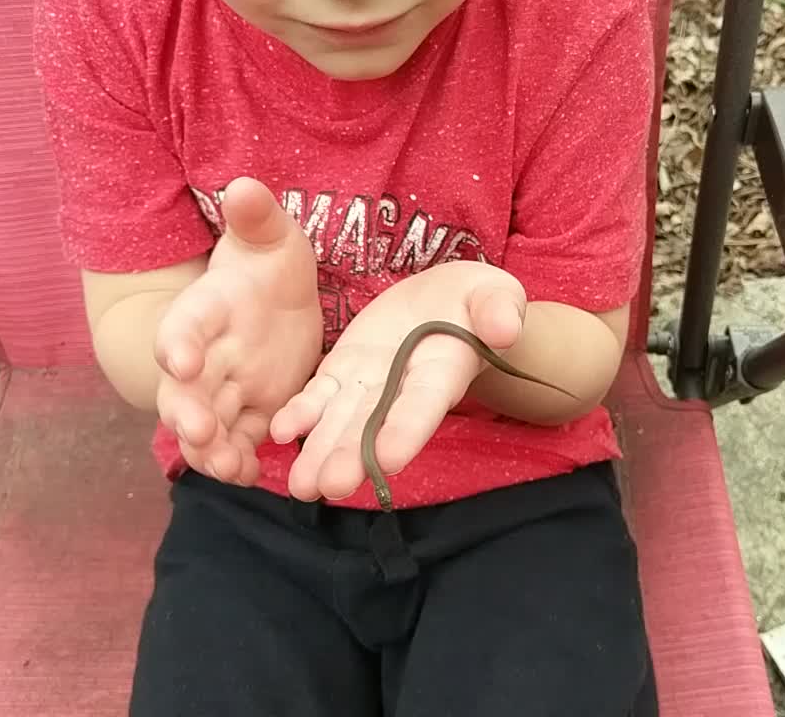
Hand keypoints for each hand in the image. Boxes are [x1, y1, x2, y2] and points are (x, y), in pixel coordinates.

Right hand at [154, 176, 322, 485]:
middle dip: (185, 409)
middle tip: (196, 431)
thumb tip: (244, 184)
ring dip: (210, 447)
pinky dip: (237, 460)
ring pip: (206, 422)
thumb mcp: (271, 236)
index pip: (184, 323)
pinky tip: (247, 475)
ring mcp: (226, 387)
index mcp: (207, 308)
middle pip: (184, 387)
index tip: (175, 358)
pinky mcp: (252, 412)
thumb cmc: (268, 265)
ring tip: (223, 465)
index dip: (177, 341)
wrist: (279, 302)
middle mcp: (207, 354)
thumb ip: (257, 216)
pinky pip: (238, 441)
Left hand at [269, 260, 525, 501]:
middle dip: (352, 457)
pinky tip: (278, 433)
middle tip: (330, 489)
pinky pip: (319, 395)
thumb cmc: (479, 300)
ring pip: (341, 421)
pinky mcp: (344, 371)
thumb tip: (506, 328)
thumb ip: (500, 310)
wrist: (448, 301)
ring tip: (300, 487)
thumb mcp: (495, 295)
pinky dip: (300, 414)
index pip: (424, 406)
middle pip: (376, 427)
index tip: (390, 460)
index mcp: (443, 372)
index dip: (408, 431)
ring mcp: (371, 384)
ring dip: (319, 452)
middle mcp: (403, 389)